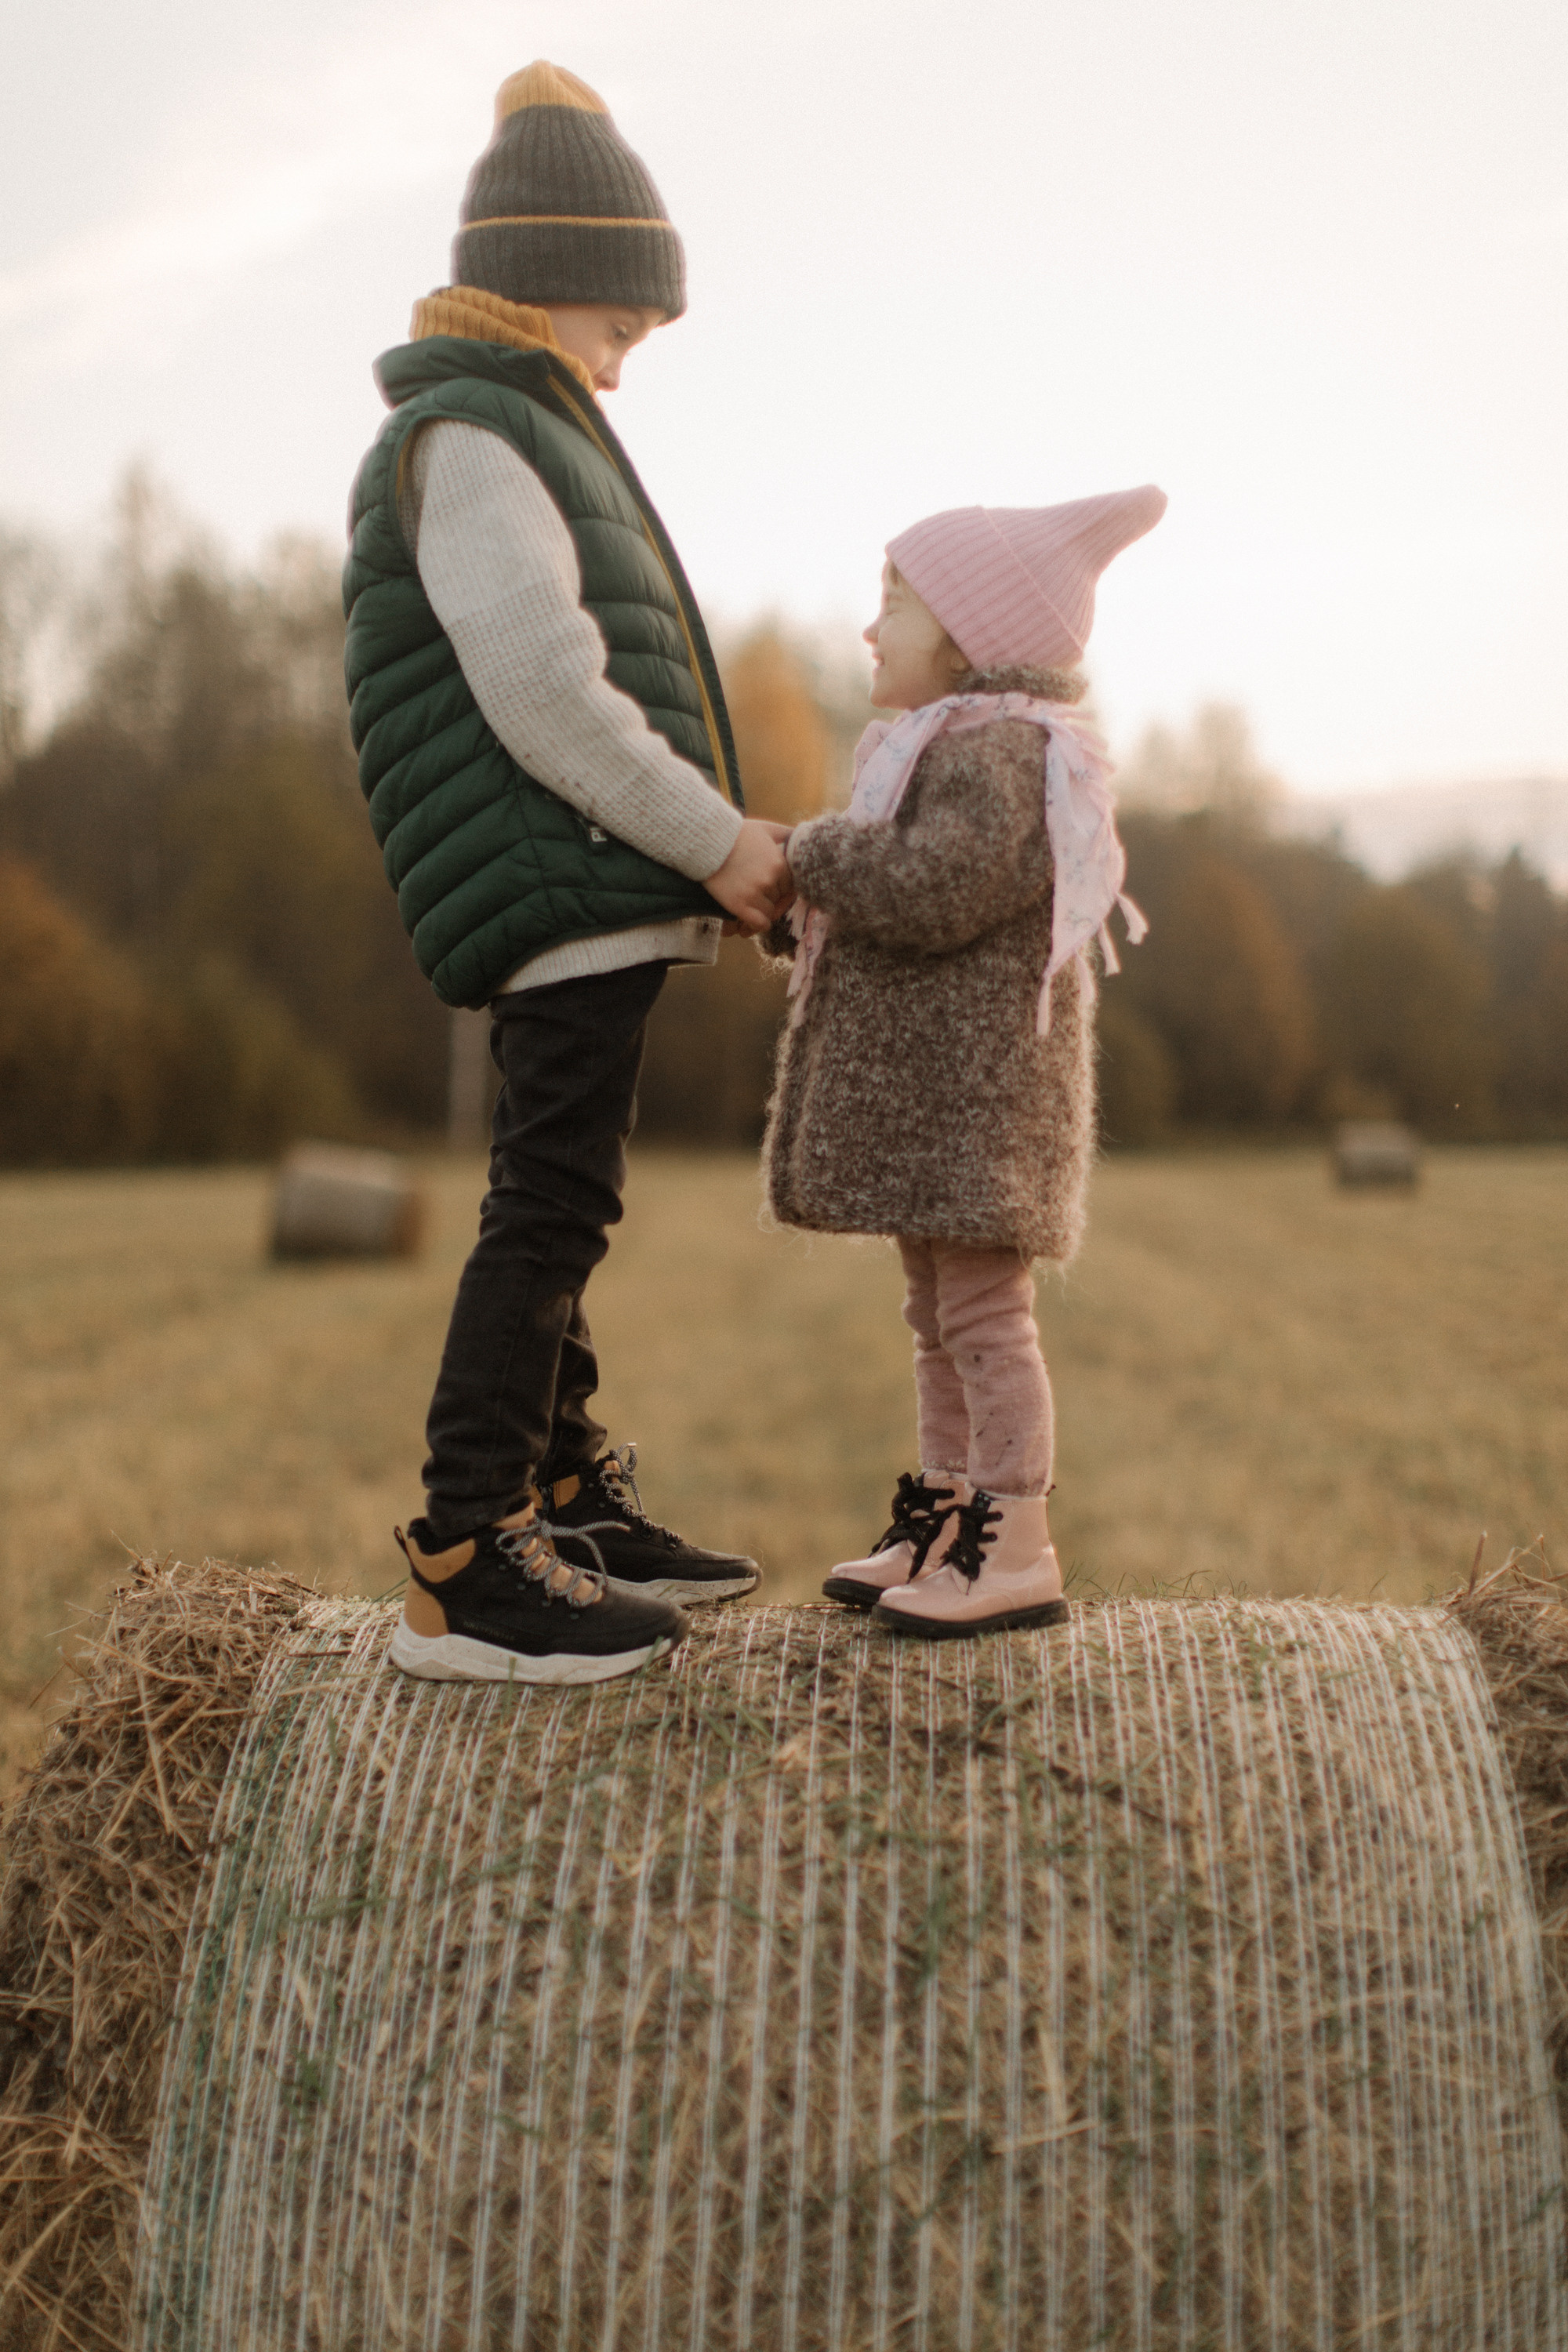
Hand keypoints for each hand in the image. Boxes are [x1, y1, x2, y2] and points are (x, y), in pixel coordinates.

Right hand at [705, 818, 794, 935]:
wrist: (707, 842)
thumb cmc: (735, 833)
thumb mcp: (765, 828)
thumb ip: (785, 832)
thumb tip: (800, 834)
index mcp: (778, 864)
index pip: (790, 886)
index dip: (781, 889)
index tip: (771, 890)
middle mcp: (769, 880)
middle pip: (778, 899)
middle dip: (770, 898)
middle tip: (757, 896)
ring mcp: (754, 893)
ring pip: (770, 913)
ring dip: (762, 911)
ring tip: (751, 906)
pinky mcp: (739, 905)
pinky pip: (760, 924)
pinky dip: (758, 925)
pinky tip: (751, 923)